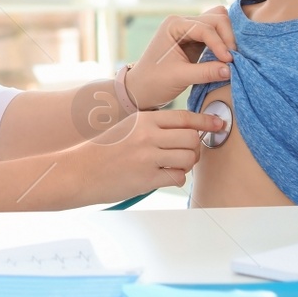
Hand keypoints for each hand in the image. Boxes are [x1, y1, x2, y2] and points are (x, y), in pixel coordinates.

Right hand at [57, 107, 226, 204]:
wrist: (79, 171)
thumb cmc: (102, 151)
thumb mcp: (125, 128)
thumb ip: (151, 127)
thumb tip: (183, 131)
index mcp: (143, 119)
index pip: (183, 117)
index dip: (205, 120)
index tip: (218, 123)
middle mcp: (147, 135)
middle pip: (191, 138)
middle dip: (195, 147)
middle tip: (188, 153)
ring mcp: (147, 157)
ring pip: (188, 158)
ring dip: (187, 164)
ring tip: (174, 166)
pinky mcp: (147, 179)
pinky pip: (177, 177)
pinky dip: (177, 178)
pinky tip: (165, 177)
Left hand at [125, 8, 234, 108]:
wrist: (140, 89)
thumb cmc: (154, 82)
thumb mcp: (179, 77)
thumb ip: (205, 72)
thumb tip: (231, 70)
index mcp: (174, 25)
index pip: (205, 28)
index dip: (220, 43)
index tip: (229, 61)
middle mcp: (182, 23)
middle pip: (215, 19)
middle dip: (227, 37)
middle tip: (234, 59)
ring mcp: (189, 30)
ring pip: (218, 23)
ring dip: (228, 38)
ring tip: (233, 57)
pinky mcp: (196, 41)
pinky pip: (216, 35)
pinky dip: (225, 43)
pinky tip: (229, 57)